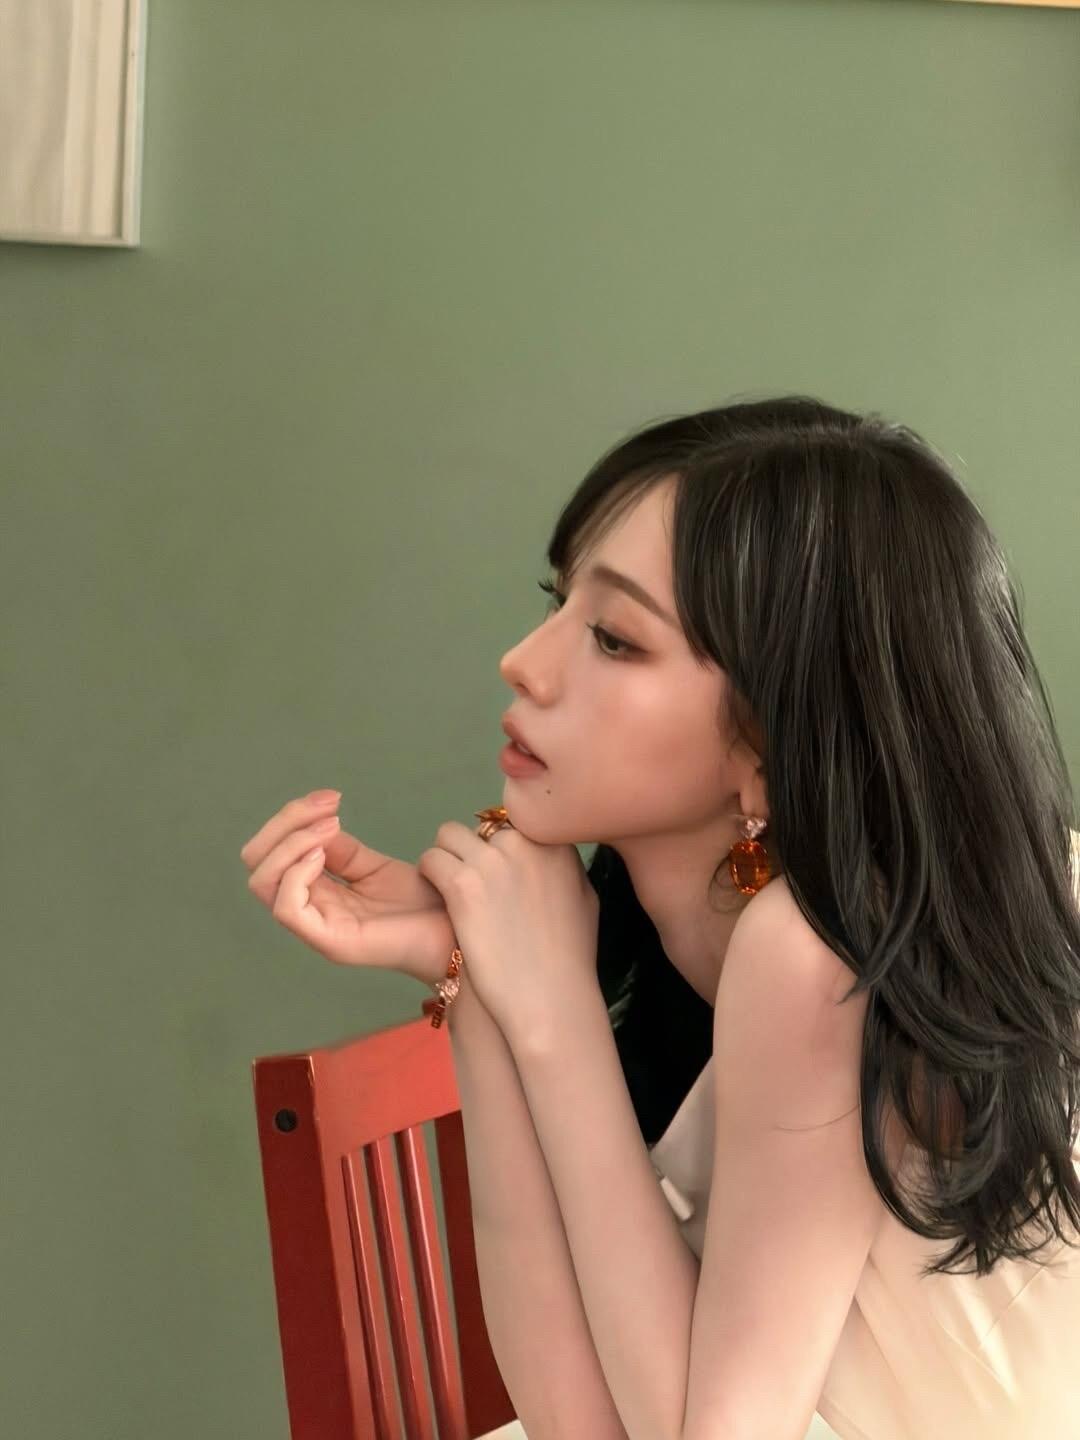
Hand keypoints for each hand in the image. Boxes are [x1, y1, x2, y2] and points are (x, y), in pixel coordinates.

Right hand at [240, 790, 457, 986]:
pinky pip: (288, 908)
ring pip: (264, 883)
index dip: (292, 817)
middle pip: (257, 864)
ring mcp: (314, 928)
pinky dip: (298, 873)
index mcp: (314, 891)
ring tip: (330, 829)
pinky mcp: (329, 942)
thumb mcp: (372, 867)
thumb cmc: (418, 904)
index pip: (271, 852)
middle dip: (284, 824)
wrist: (452, 934)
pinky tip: (325, 856)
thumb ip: (340, 849)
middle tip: (327, 808)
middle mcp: (307, 910)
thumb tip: (315, 824)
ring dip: (291, 844)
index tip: (332, 798)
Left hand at [417, 819, 599, 1044]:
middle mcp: (525, 842)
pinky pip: (431, 860)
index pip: (513, 822)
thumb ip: (564, 868)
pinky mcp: (463, 884)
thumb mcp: (584, 899)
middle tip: (473, 886)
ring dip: (448, 859)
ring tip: (452, 891)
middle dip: (473, 851)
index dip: (500, 848)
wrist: (550, 998)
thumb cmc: (570, 959)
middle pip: (480, 826)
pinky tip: (440, 900)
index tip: (498, 875)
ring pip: (449, 836)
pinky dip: (430, 876)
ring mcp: (493, 861)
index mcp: (556, 843)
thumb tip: (551, 856)